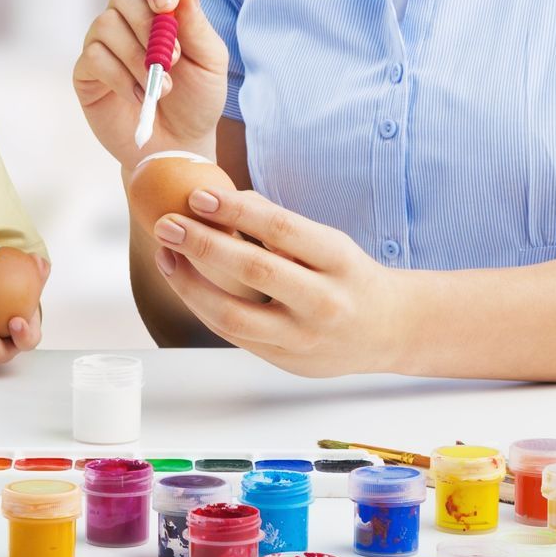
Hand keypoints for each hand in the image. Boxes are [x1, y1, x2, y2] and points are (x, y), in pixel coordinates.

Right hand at [73, 0, 229, 166]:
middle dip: (148, 26)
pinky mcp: (87, 71)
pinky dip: (121, 78)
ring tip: (162, 88)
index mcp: (160, 7)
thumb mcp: (210, 62)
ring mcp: (103, 43)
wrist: (179, 146)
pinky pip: (94, 57)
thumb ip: (196, 24)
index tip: (167, 4)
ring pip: (107, 25)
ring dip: (138, 59)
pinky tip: (141, 98)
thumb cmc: (198, 99)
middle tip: (173, 59)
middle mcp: (128, 18)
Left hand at [151, 188, 412, 376]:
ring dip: (190, 283)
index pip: (281, 230)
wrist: (388, 331)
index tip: (197, 196)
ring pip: (234, 314)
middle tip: (168, 223)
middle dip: (202, 245)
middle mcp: (324, 301)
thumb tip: (222, 201)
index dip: (235, 211)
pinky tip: (184, 282)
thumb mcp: (328, 241)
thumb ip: (279, 224)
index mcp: (338, 260)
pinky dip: (203, 306)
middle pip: (253, 271)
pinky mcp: (285, 361)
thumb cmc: (349, 275)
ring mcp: (303, 338)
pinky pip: (233, 334)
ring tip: (166, 254)